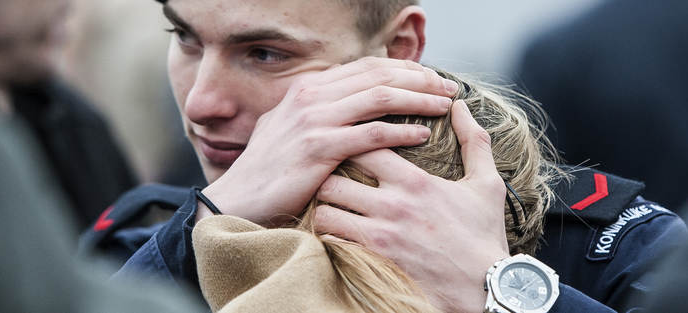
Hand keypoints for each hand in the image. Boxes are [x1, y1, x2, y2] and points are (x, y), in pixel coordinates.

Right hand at [199, 57, 459, 224]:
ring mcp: (314, 120)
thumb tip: (354, 104)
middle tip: (448, 89)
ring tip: (444, 106)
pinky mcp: (319, 148)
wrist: (239, 199)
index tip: (431, 79)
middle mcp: (311, 97)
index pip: (367, 67)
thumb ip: (321, 112)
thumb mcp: (291, 129)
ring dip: (418, 99)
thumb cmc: (271, 170)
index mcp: (308, 88)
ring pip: (379, 98)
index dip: (404, 69)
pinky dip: (401, 132)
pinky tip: (422, 135)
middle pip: (379, 76)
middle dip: (420, 80)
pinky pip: (371, 134)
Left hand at [312, 100, 510, 312]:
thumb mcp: (487, 184)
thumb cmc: (484, 235)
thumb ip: (474, 141)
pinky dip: (328, 239)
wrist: (486, 286)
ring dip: (324, 209)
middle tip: (330, 178)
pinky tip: (337, 235)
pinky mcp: (373, 263)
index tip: (352, 144)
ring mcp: (379, 236)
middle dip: (327, 176)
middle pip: (333, 178)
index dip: (353, 140)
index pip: (365, 144)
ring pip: (325, 213)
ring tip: (332, 207)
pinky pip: (332, 245)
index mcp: (415, 181)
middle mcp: (392, 206)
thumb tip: (461, 106)